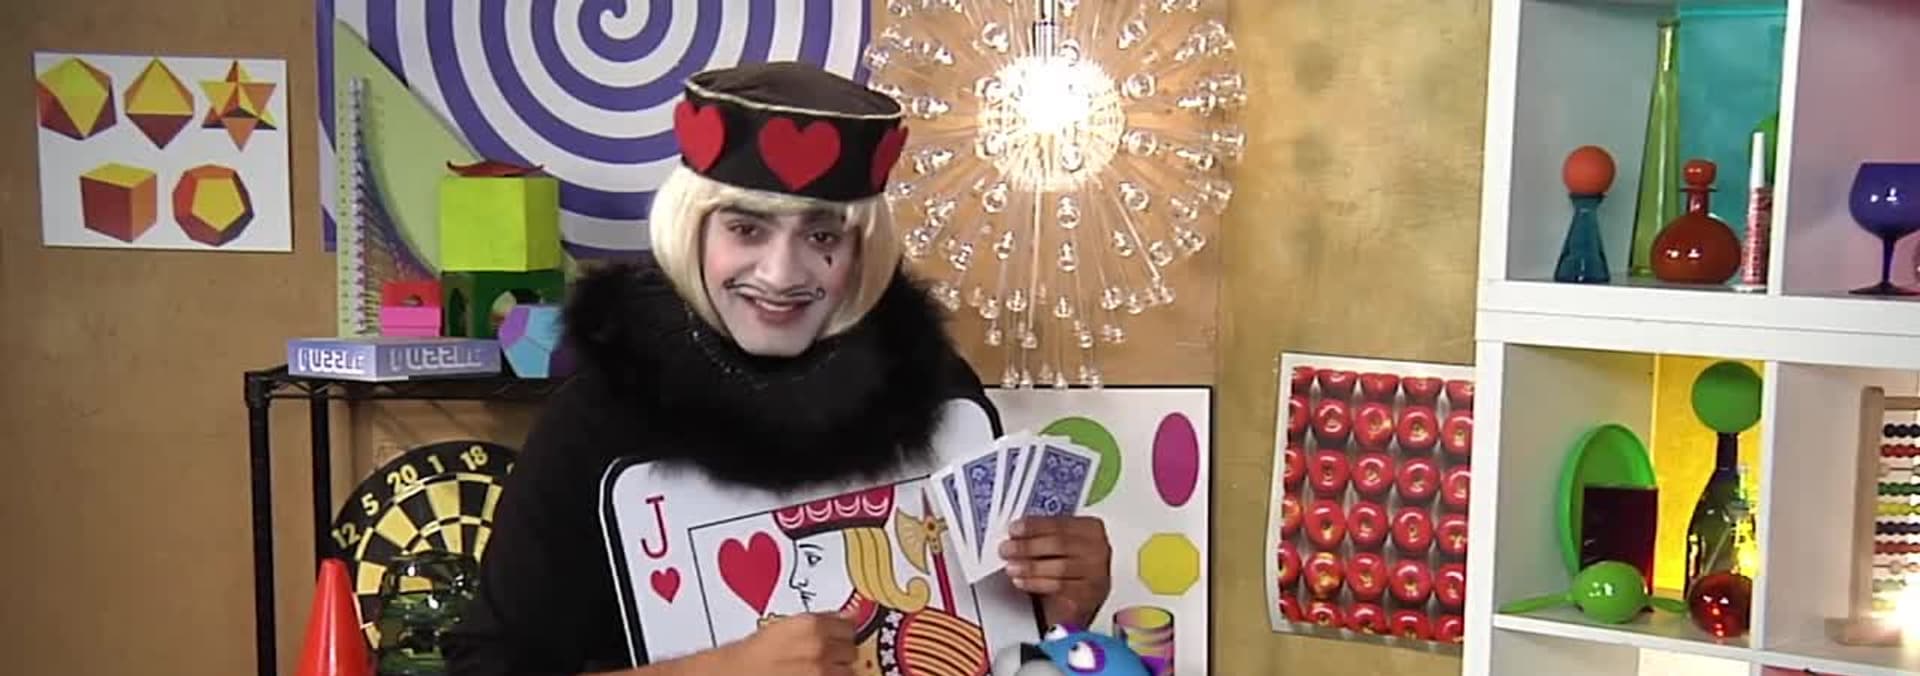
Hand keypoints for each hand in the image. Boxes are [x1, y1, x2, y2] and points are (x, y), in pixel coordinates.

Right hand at [715, 609, 857, 675]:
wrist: (738, 674)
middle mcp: (819, 648)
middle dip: (840, 653)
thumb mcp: (787, 625)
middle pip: (851, 650)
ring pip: (849, 672)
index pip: (850, 626)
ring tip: (816, 670)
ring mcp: (821, 673)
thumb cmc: (756, 653)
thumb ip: (824, 619)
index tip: (837, 636)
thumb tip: (850, 614)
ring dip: (838, 671)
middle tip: (821, 656)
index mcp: (812, 625)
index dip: (841, 633)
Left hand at [999, 515, 1112, 627]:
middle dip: (1028, 546)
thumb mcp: (1060, 545)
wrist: (1082, 598)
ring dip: (1030, 567)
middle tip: (1006, 549)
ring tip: (1011, 567)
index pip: (1060, 523)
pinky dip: (1036, 584)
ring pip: (1059, 567)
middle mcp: (1098, 550)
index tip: (1014, 529)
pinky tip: (1021, 581)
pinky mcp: (1087, 596)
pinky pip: (1059, 588)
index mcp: (1091, 529)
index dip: (1034, 526)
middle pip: (1060, 544)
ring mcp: (1096, 574)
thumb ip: (1043, 536)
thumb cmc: (1069, 567)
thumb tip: (1015, 535)